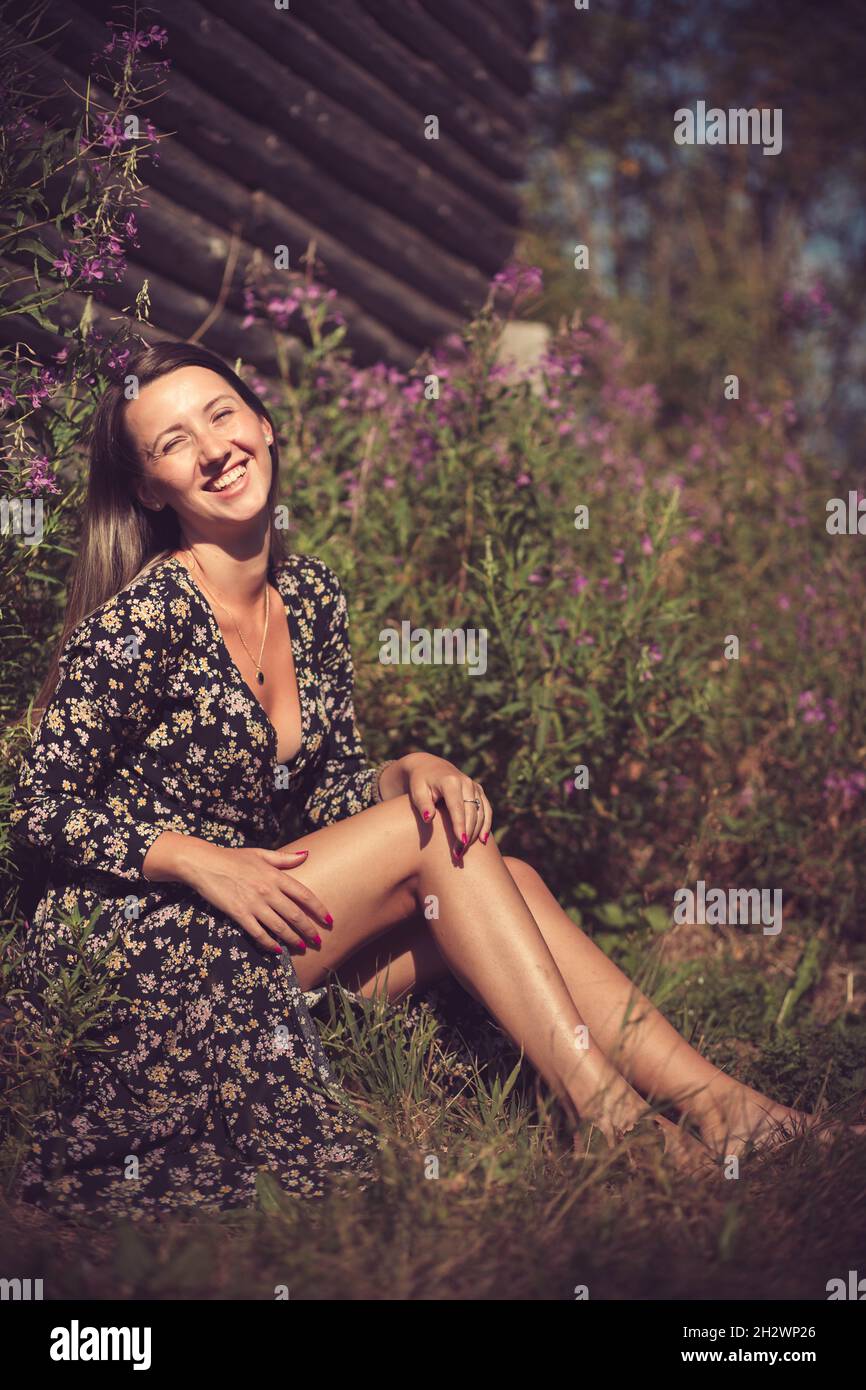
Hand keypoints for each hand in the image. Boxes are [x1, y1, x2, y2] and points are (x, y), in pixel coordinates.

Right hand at [180, 839, 332, 955]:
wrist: (204, 863)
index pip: (304, 895)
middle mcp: (268, 891)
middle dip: (309, 930)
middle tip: (318, 941)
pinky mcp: (239, 914)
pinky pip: (258, 933)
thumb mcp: (261, 854)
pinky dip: (269, 943)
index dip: (319, 909)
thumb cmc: (232, 857)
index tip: (328, 920)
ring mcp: (254, 904)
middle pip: (295, 915)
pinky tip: (277, 949)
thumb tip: (306, 854)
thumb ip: (285, 858)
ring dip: (293, 939)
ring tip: (301, 947)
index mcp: (275, 876)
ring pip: (279, 927)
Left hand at [396, 752, 492, 858]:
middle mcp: (466, 782)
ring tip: (465, 851)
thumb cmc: (420, 783)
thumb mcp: (416, 791)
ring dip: (476, 832)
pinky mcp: (478, 791)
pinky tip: (483, 840)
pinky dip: (486, 824)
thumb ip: (422, 804)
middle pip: (471, 812)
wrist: (429, 768)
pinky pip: (486, 809)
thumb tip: (428, 818)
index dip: (460, 825)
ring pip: (481, 812)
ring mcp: (474, 786)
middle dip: (467, 833)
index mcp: (450, 781)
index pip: (457, 807)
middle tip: (459, 854)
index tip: (461, 841)